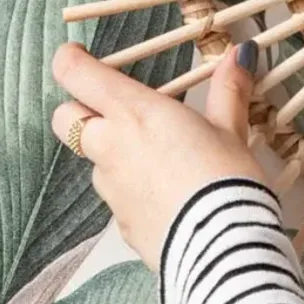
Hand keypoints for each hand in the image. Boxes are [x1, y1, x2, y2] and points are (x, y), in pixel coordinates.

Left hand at [51, 41, 265, 267]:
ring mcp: (110, 187)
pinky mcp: (119, 222)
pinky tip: (166, 196)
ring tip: (156, 160)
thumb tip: (239, 55)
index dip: (70, 61)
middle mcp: (111, 146)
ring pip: (92, 161)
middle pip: (65, 118)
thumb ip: (228, 90)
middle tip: (113, 109)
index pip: (76, 75)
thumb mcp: (231, 130)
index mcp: (134, 113)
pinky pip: (115, 198)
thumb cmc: (226, 182)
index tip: (77, 56)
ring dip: (111, 154)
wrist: (223, 249)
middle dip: (79, 110)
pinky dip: (132, 191)